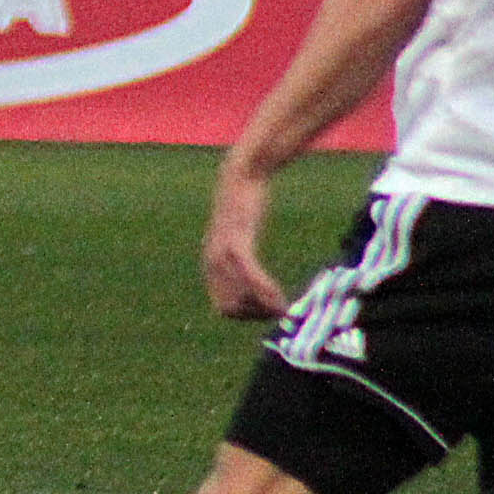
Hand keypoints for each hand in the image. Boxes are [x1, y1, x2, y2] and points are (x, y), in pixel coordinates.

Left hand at [201, 168, 288, 322]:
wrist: (241, 176)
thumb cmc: (245, 207)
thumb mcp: (239, 238)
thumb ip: (242, 259)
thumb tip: (256, 284)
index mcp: (211, 266)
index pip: (223, 309)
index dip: (247, 317)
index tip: (268, 312)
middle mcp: (212, 263)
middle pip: (230, 309)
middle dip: (256, 315)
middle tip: (279, 310)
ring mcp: (222, 254)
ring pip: (240, 297)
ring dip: (263, 307)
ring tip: (283, 308)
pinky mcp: (236, 241)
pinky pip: (249, 274)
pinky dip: (264, 289)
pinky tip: (279, 296)